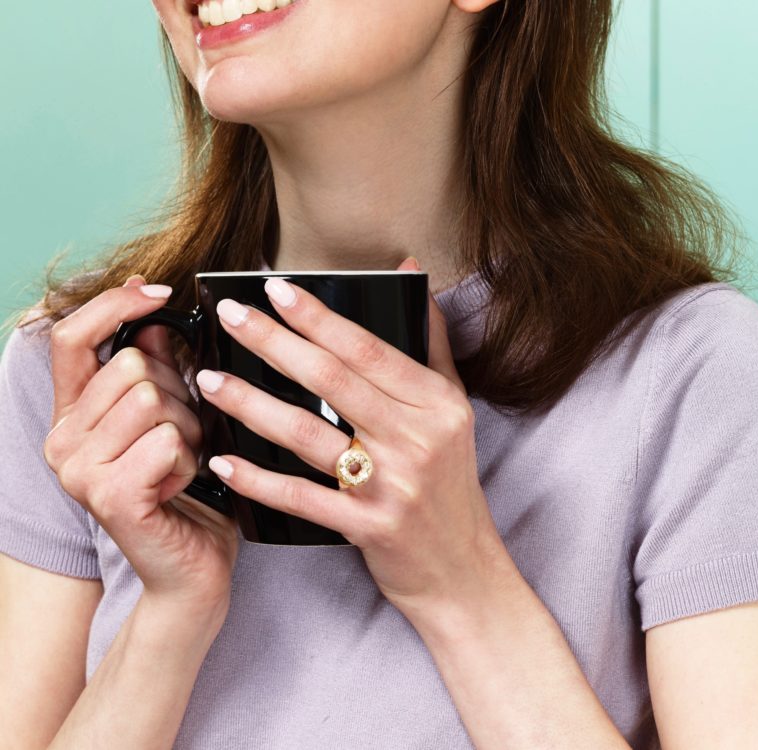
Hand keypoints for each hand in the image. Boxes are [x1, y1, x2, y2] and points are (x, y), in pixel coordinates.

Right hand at [43, 275, 238, 620]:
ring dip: (189, 428)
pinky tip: (183, 485)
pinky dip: (191, 459)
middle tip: (184, 435)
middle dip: (178, 395)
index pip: (71, 337)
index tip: (157, 292)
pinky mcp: (110, 496)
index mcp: (73, 416)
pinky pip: (168, 440)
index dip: (113, 305)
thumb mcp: (172, 419)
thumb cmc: (187, 491)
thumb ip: (157, 370)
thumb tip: (152, 319)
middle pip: (132, 366)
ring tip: (185, 462)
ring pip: (153, 398)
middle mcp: (62, 441)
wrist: (190, 566)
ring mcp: (79, 471)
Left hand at [195, 259, 504, 617]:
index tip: (275, 289)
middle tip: (231, 316)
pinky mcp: (367, 529)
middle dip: (275, 343)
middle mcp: (417, 440)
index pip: (369, 349)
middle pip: (332, 381)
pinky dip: (259, 480)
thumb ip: (430, 340)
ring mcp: (391, 487)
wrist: (460, 568)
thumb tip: (411, 271)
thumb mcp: (453, 408)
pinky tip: (223, 460)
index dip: (319, 317)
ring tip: (210, 380)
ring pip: (308, 435)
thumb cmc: (450, 482)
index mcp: (436, 405)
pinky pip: (302, 498)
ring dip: (253, 405)